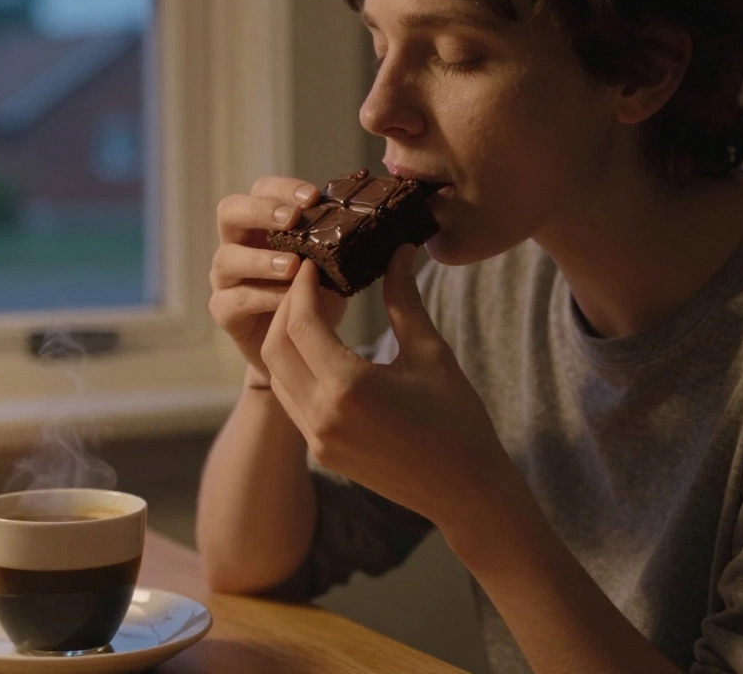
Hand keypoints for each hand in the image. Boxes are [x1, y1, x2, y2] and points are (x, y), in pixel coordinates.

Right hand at [210, 177, 346, 384]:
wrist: (299, 348)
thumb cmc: (316, 297)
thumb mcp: (334, 266)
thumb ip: (345, 245)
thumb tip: (393, 234)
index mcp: (263, 224)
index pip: (262, 190)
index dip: (283, 189)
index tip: (313, 198)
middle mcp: (238, 244)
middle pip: (229, 211)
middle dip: (260, 211)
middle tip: (292, 220)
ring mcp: (227, 278)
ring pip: (227, 258)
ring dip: (261, 259)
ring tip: (293, 265)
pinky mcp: (225, 310)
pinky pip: (233, 300)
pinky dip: (261, 297)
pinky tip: (288, 299)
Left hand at [260, 244, 509, 525]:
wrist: (465, 491)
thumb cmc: (458, 420)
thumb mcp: (432, 353)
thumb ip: (404, 300)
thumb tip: (398, 251)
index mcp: (348, 387)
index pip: (302, 323)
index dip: (302, 288)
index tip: (313, 264)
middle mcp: (322, 415)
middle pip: (276, 347)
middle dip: (286, 309)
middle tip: (308, 281)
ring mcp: (317, 439)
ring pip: (277, 375)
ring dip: (286, 339)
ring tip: (311, 309)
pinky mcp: (321, 452)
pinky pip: (292, 400)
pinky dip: (295, 368)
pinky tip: (319, 348)